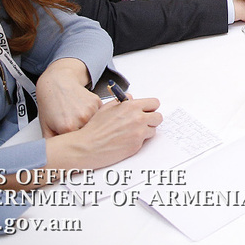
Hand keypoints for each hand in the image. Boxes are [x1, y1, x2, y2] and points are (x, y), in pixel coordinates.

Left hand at [35, 58, 99, 137]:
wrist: (57, 83)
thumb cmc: (50, 104)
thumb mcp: (45, 127)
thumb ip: (52, 144)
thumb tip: (55, 157)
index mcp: (67, 128)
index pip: (76, 144)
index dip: (74, 143)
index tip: (72, 142)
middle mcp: (81, 119)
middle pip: (87, 135)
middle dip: (82, 134)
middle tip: (74, 128)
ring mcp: (90, 109)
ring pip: (95, 125)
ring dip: (89, 124)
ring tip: (76, 117)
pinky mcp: (97, 102)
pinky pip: (99, 114)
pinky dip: (93, 115)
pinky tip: (82, 110)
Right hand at [45, 96, 163, 174]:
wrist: (86, 146)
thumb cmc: (94, 128)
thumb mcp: (107, 107)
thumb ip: (122, 101)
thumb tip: (131, 98)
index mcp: (131, 106)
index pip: (154, 103)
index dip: (150, 107)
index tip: (147, 110)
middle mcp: (138, 118)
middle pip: (158, 117)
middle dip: (151, 119)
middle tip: (142, 123)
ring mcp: (138, 133)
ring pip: (153, 130)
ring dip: (145, 131)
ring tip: (131, 133)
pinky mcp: (136, 145)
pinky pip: (144, 141)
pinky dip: (138, 141)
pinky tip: (126, 141)